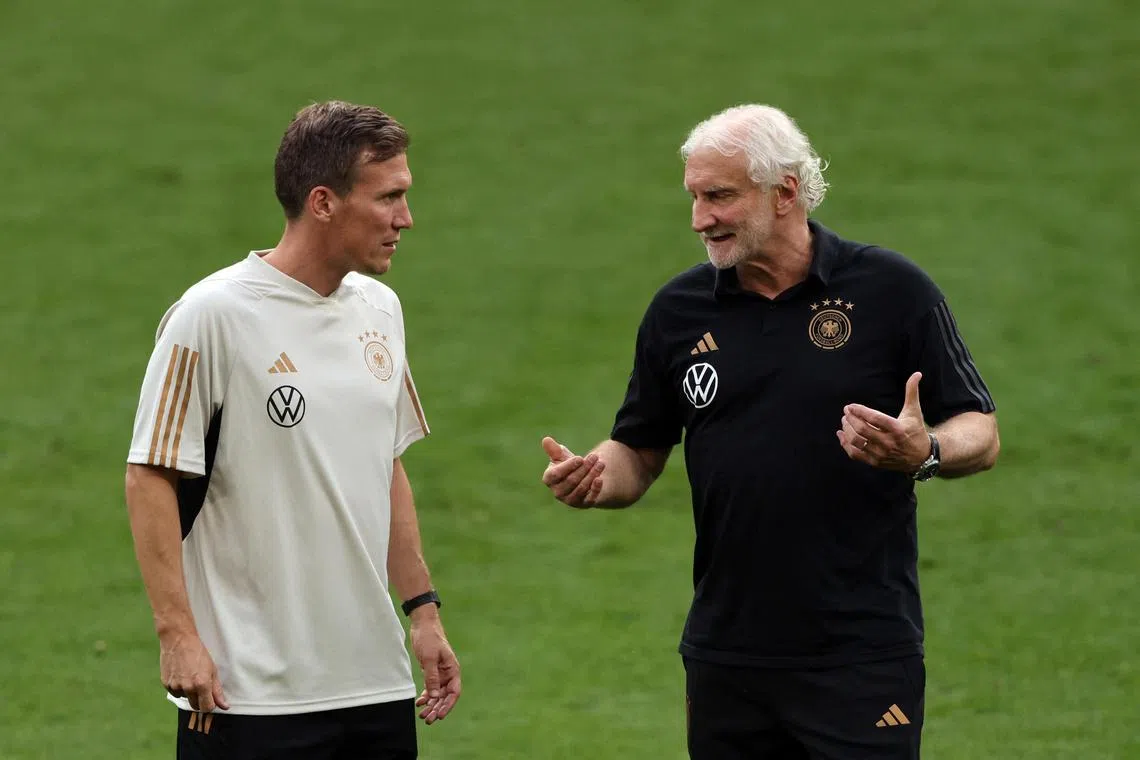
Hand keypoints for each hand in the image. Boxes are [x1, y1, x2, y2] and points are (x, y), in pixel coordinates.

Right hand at [160, 632, 228, 712]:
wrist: (179, 640)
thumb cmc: (198, 653)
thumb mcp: (212, 670)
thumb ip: (217, 690)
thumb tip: (224, 706)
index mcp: (202, 684)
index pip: (207, 708)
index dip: (210, 705)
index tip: (211, 699)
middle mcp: (188, 688)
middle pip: (195, 706)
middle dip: (200, 700)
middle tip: (201, 686)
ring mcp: (175, 687)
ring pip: (185, 698)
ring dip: (189, 693)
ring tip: (190, 676)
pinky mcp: (166, 684)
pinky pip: (175, 693)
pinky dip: (179, 688)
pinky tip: (181, 675)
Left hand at [410, 609, 460, 724]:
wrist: (423, 624)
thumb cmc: (429, 638)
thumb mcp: (430, 658)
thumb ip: (432, 677)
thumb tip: (434, 696)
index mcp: (453, 669)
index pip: (454, 692)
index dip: (448, 705)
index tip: (439, 715)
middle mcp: (448, 673)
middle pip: (445, 696)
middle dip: (437, 708)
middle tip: (428, 719)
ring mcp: (439, 673)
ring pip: (437, 694)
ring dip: (431, 705)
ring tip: (422, 715)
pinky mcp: (431, 671)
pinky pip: (430, 688)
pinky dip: (426, 696)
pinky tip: (419, 703)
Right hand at [540, 436, 604, 507]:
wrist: (582, 478)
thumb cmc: (568, 465)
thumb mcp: (561, 456)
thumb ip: (554, 449)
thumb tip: (546, 440)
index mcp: (549, 479)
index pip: (556, 474)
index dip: (568, 466)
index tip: (580, 458)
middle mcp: (557, 492)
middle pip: (571, 480)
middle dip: (584, 467)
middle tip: (595, 456)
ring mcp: (570, 500)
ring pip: (581, 488)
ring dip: (592, 474)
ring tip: (601, 463)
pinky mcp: (583, 504)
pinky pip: (589, 499)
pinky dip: (595, 489)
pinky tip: (600, 479)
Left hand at [837, 372, 930, 472]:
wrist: (921, 456)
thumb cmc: (916, 430)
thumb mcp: (914, 411)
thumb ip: (912, 392)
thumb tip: (917, 374)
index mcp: (897, 429)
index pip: (874, 418)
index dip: (859, 411)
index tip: (850, 406)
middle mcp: (888, 442)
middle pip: (862, 429)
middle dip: (850, 419)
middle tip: (846, 412)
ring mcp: (881, 454)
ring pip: (856, 442)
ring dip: (847, 430)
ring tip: (844, 421)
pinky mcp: (875, 462)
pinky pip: (855, 454)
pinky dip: (845, 444)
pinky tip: (841, 435)